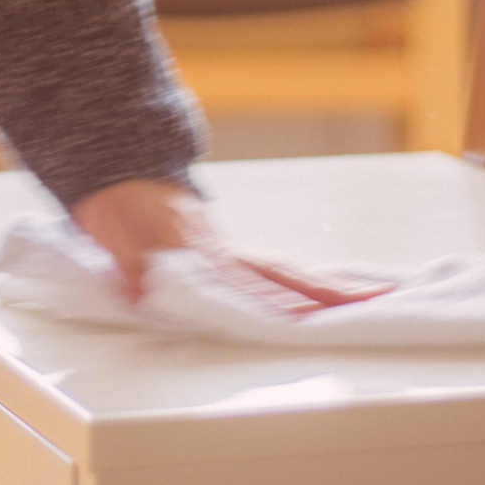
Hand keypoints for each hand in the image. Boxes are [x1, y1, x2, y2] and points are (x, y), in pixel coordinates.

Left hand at [68, 179, 389, 311]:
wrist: (119, 164)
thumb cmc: (115, 200)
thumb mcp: (109, 228)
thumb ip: (128, 262)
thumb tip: (143, 294)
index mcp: (195, 248)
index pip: (242, 283)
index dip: (275, 304)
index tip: (310, 320)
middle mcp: (220, 249)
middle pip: (280, 275)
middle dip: (325, 293)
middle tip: (374, 301)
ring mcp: (227, 248)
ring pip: (283, 271)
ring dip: (324, 288)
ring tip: (371, 297)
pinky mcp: (225, 250)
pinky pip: (271, 267)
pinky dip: (303, 281)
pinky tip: (324, 294)